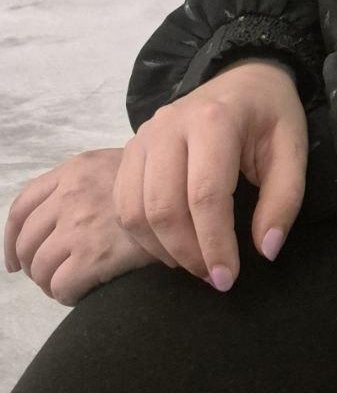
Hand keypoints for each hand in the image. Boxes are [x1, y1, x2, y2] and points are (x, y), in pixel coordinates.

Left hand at [4, 148, 161, 305]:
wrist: (193, 199)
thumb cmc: (162, 185)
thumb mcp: (120, 166)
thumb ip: (86, 182)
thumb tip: (51, 219)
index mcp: (76, 169)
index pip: (22, 206)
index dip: (12, 238)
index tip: (17, 259)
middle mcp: (72, 193)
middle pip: (27, 242)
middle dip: (34, 265)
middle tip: (53, 274)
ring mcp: (80, 224)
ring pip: (41, 268)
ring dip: (52, 282)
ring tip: (74, 282)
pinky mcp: (92, 255)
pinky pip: (60, 287)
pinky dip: (68, 294)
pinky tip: (87, 290)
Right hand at [112, 58, 307, 290]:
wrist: (246, 77)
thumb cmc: (271, 114)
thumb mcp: (293, 149)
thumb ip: (284, 199)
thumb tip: (266, 250)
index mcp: (214, 120)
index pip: (205, 196)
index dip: (215, 245)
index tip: (227, 278)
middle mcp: (169, 125)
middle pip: (163, 207)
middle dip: (188, 253)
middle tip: (214, 277)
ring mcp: (144, 136)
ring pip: (135, 211)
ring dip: (163, 250)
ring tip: (196, 263)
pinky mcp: (130, 149)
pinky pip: (123, 204)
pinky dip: (143, 235)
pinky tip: (172, 245)